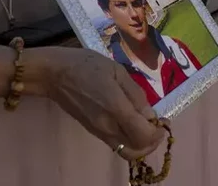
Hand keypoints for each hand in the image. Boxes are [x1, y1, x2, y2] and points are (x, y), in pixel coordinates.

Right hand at [30, 47, 167, 160]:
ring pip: (126, 152)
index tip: (163, 121)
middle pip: (137, 150)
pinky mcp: (93, 131)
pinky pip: (117, 145)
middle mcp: (108, 125)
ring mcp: (99, 131)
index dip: (158, 133)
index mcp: (116, 108)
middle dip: (152, 142)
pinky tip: (131, 124)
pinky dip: (129, 141)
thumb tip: (150, 114)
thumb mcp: (116, 70)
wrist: (55, 74)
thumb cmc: (86, 65)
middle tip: (157, 127)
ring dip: (141, 144)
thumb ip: (136, 94)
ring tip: (145, 127)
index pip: (144, 135)